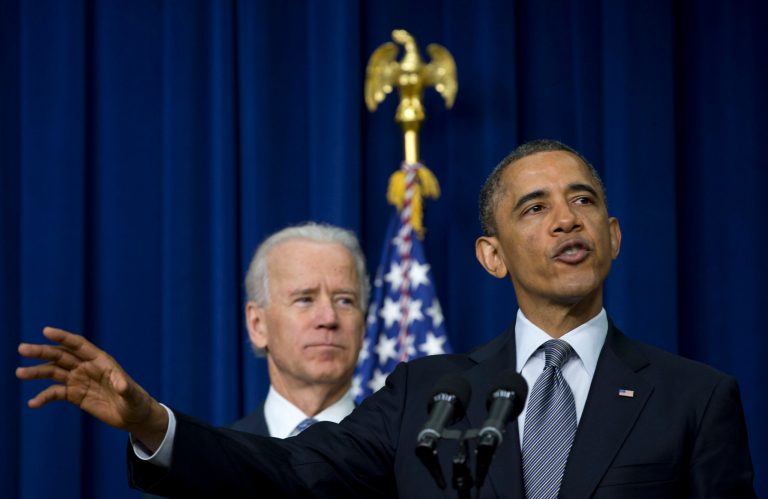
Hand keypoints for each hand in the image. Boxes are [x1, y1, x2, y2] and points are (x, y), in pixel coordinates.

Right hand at [17, 326, 167, 449]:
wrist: (132, 415)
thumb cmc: (136, 401)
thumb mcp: (132, 395)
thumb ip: (125, 388)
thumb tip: (121, 385)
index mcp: (100, 360)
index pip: (78, 345)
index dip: (63, 337)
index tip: (46, 331)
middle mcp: (86, 367)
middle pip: (61, 356)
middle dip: (42, 352)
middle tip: (22, 349)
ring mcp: (79, 380)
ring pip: (54, 372)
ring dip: (36, 372)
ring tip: (20, 373)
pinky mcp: (75, 395)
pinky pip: (55, 393)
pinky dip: (43, 397)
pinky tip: (33, 403)